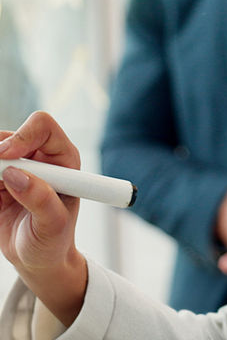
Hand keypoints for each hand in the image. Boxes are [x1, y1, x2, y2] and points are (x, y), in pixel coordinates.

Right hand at [0, 112, 87, 326]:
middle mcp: (39, 157)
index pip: (42, 127)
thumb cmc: (53, 240)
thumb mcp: (53, 225)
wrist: (38, 258)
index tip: (5, 156)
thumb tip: (16, 174)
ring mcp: (17, 168)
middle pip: (9, 137)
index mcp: (63, 158)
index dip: (22, 136)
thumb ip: (41, 199)